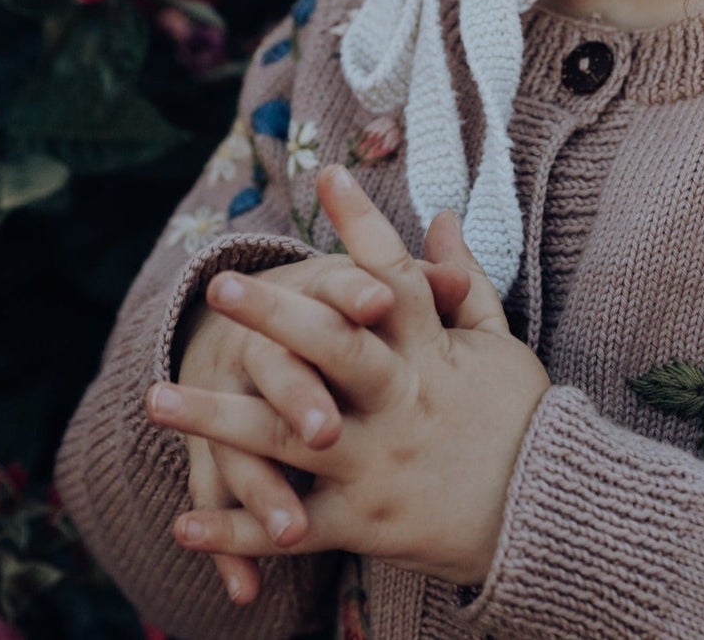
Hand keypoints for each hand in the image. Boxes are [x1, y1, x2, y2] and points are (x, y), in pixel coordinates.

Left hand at [145, 163, 550, 587]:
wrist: (548, 516)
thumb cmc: (522, 420)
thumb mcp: (499, 344)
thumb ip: (462, 281)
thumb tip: (442, 215)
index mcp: (432, 354)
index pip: (394, 277)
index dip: (363, 225)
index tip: (329, 175)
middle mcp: (400, 402)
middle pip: (333, 348)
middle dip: (275, 316)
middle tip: (220, 285)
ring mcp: (377, 464)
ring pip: (290, 436)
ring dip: (218, 418)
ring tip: (154, 397)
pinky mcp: (364, 524)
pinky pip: (291, 529)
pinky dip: (238, 528)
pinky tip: (181, 523)